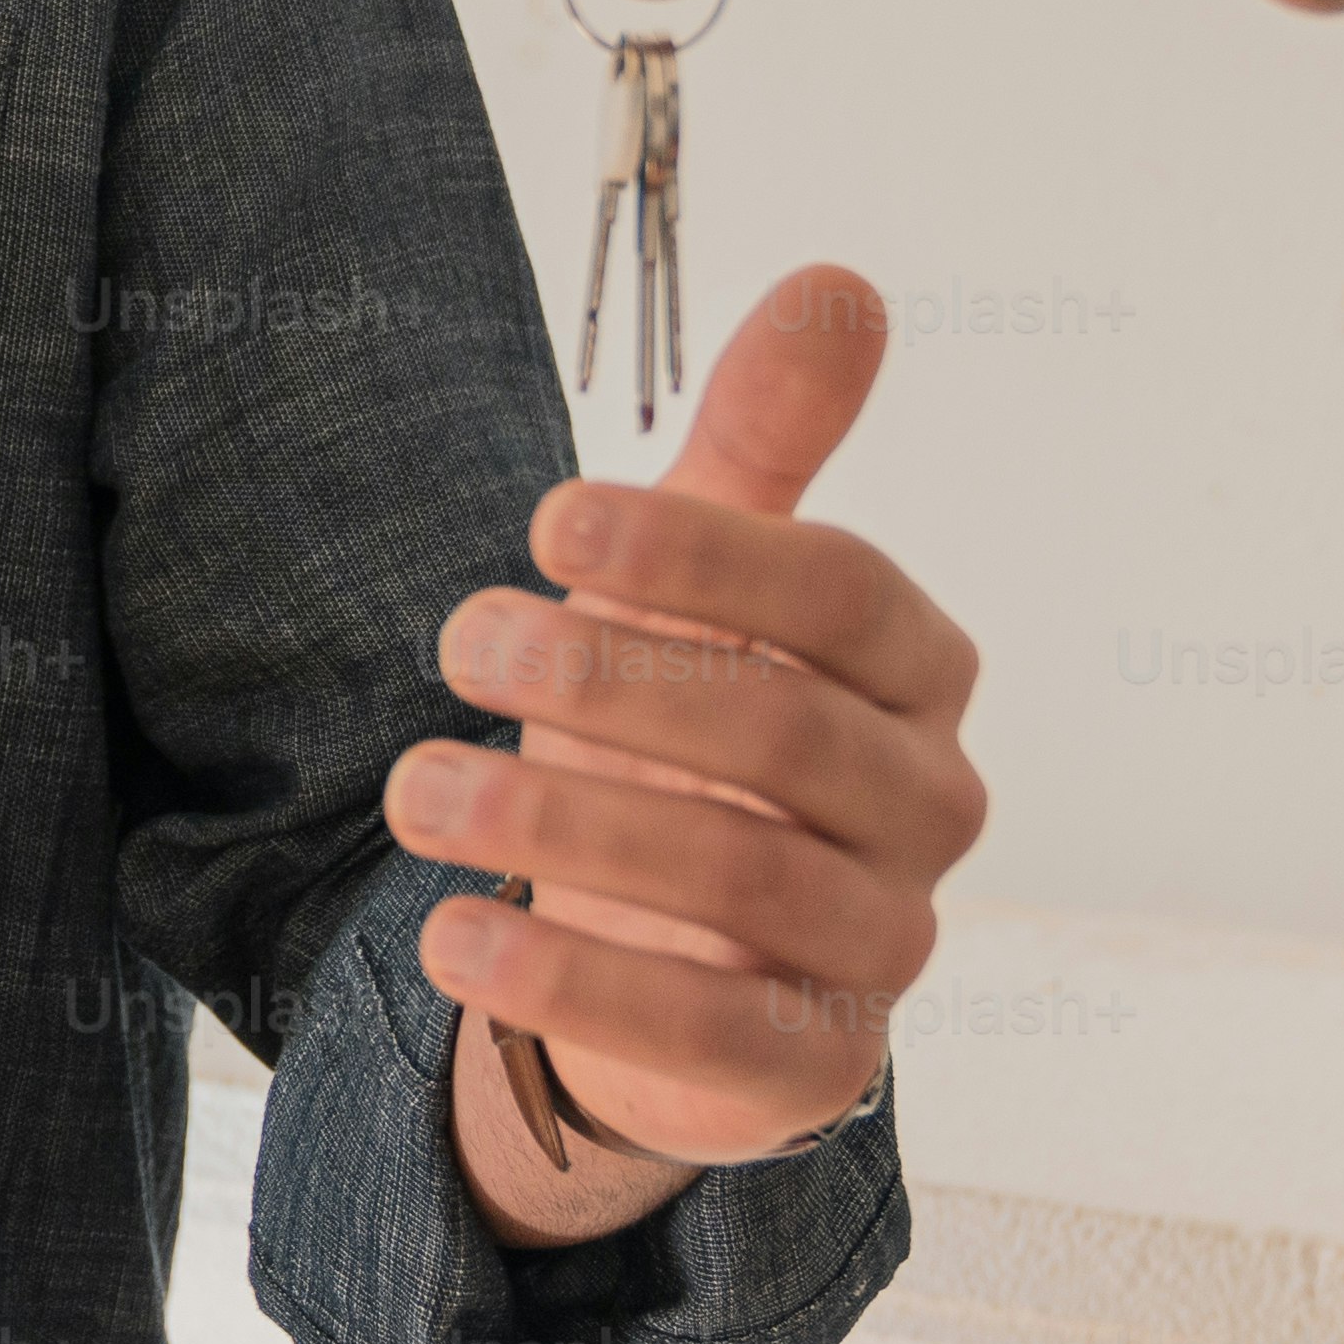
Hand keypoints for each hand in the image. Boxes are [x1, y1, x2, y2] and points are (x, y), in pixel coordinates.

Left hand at [404, 263, 986, 1186]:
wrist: (680, 951)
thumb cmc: (695, 731)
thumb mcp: (711, 581)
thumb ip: (769, 443)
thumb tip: (839, 279)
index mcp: (917, 672)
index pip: (840, 592)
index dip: (701, 550)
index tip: (546, 521)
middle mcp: (928, 806)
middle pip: (784, 725)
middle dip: (612, 674)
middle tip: (461, 635)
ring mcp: (883, 943)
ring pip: (737, 873)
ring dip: (561, 824)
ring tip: (415, 789)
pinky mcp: (814, 1064)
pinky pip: (707, 1030)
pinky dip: (572, 990)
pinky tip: (450, 941)